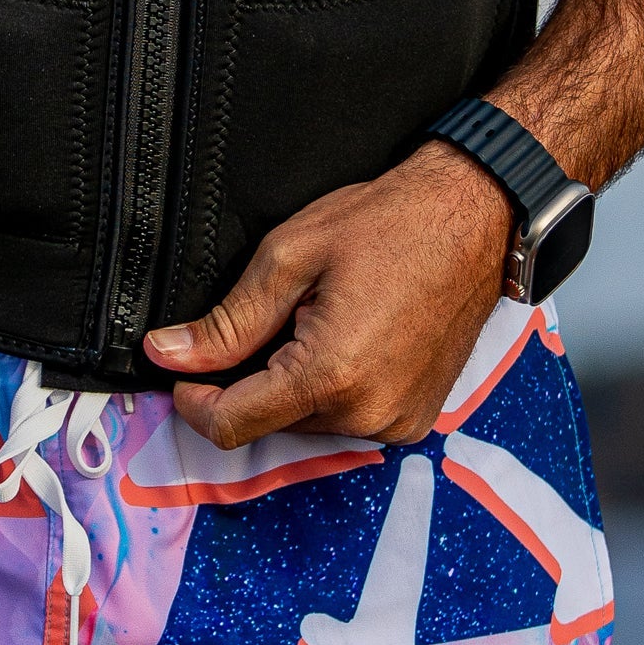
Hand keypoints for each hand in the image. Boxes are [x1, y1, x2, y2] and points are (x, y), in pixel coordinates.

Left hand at [144, 147, 513, 449]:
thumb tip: (168, 353)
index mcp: (331, 376)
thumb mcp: (289, 257)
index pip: (232, 425)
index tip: (183, 370)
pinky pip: (349, 420)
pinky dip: (332, 391)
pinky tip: (347, 339)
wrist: (475, 218)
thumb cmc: (391, 224)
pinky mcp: (415, 419)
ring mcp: (398, 422)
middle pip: (269, 424)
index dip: (194, 400)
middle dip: (250, 382)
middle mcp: (369, 414)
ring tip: (318, 320)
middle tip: (272, 317)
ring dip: (293, 385)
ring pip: (308, 424)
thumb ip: (227, 321)